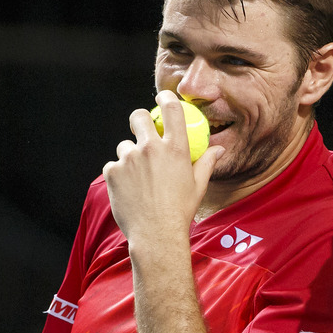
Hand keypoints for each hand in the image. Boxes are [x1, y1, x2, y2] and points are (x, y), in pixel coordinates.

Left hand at [103, 90, 221, 244]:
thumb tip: (220, 149)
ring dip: (130, 156)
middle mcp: (151, 148)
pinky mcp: (112, 171)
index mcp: (176, 148)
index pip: (171, 109)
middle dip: (139, 120)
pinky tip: (130, 190)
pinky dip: (120, 175)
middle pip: (139, 117)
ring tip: (139, 179)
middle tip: (141, 130)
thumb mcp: (199, 185)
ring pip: (125, 146)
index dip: (166, 98)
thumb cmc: (181, 210)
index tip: (163, 98)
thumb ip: (207, 162)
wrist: (157, 234)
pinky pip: (114, 166)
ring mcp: (129, 159)